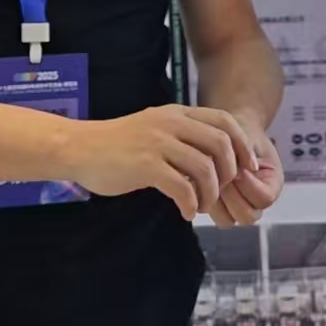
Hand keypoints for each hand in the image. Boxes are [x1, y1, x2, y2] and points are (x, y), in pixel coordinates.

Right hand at [65, 106, 257, 220]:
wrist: (79, 148)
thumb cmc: (117, 144)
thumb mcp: (154, 128)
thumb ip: (181, 135)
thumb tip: (212, 158)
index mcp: (176, 113)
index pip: (224, 121)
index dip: (242, 146)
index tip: (247, 169)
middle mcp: (171, 123)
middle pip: (221, 144)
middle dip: (230, 172)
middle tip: (223, 191)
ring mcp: (158, 143)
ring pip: (205, 168)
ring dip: (211, 193)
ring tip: (202, 205)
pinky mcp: (145, 166)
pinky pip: (182, 187)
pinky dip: (191, 204)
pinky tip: (187, 212)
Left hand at [208, 117, 284, 228]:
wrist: (228, 133)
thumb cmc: (240, 132)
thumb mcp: (247, 136)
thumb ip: (244, 152)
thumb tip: (236, 174)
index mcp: (272, 185)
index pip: (265, 198)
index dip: (250, 184)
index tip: (240, 167)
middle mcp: (256, 203)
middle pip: (247, 216)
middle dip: (233, 194)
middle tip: (223, 174)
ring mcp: (236, 208)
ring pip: (227, 220)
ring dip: (217, 199)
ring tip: (213, 178)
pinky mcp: (216, 208)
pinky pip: (209, 214)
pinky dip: (203, 199)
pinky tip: (202, 182)